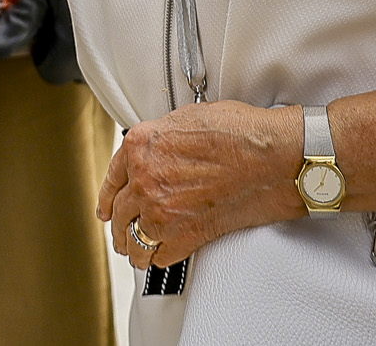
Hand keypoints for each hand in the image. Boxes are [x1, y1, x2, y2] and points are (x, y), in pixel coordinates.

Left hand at [97, 101, 305, 268]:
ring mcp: (161, 211)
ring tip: (134, 250)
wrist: (269, 157)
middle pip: (118, 212)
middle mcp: (144, 180)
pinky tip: (158, 257)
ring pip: (133, 240)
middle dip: (118, 223)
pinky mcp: (184, 236)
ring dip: (132, 246)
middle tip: (120, 230)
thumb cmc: (239, 133)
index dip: (107, 195)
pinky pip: (158, 257)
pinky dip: (156, 259)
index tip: (106, 205)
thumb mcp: (187, 117)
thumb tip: (161, 147)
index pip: (112, 177)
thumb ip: (162, 136)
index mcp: (141, 146)